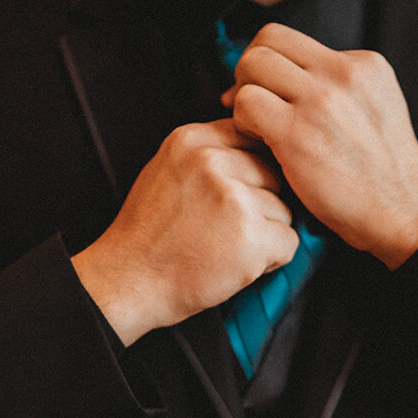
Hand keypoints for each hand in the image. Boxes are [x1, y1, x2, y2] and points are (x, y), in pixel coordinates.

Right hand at [72, 118, 298, 345]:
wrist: (129, 281)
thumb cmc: (148, 234)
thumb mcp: (166, 170)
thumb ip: (206, 153)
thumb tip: (255, 143)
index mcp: (191, 139)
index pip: (252, 136)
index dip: (252, 171)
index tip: (236, 195)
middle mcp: (213, 161)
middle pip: (273, 173)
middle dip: (261, 203)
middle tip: (228, 229)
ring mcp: (233, 197)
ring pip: (284, 209)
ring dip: (266, 233)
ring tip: (228, 247)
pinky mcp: (250, 235)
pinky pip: (289, 241)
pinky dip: (272, 260)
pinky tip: (238, 264)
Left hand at [223, 24, 417, 269]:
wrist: (403, 212)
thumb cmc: (382, 178)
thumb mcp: (374, 111)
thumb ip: (339, 90)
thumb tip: (289, 84)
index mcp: (362, 65)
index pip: (293, 39)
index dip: (269, 61)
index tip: (265, 88)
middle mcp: (341, 73)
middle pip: (267, 40)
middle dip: (248, 72)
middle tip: (251, 105)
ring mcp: (320, 100)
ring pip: (253, 65)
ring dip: (243, 96)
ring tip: (257, 128)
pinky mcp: (298, 132)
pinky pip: (247, 103)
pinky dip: (242, 123)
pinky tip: (260, 145)